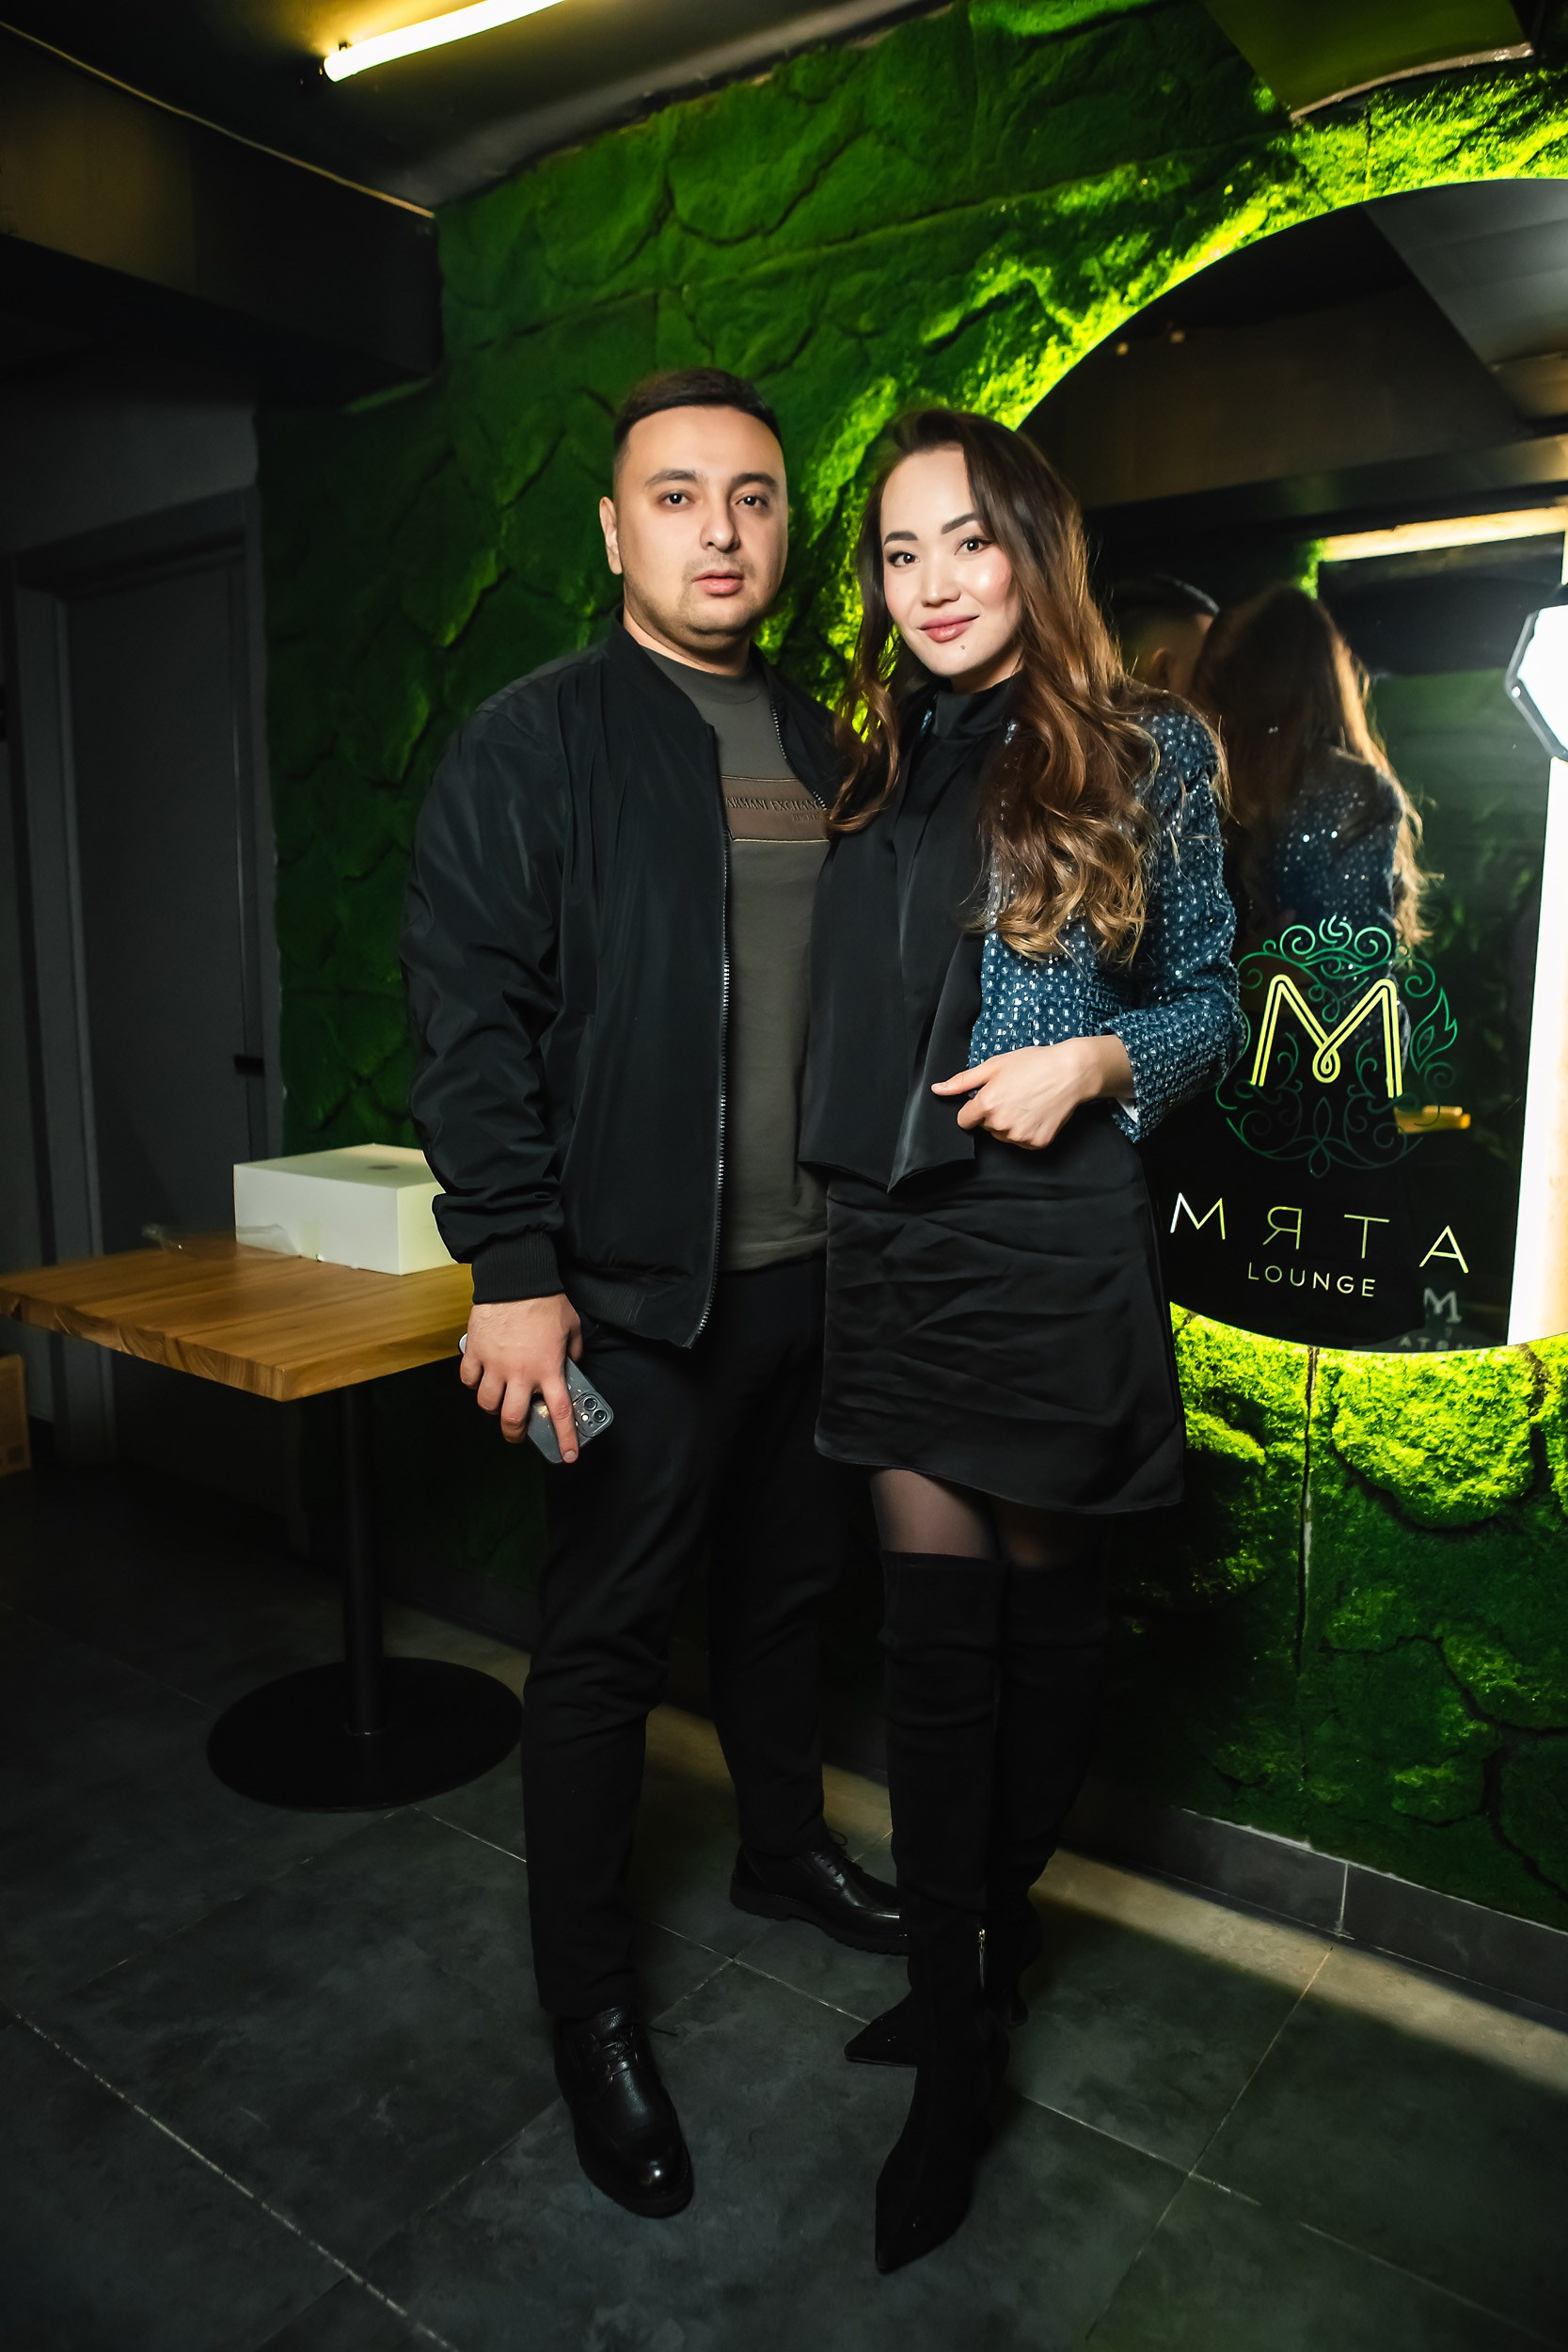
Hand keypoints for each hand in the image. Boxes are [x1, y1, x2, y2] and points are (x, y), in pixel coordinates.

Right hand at [461, 1294, 583, 1459]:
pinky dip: (472, 1382)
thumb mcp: (572, 1326)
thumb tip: (571, 1362)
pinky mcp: (475, 1352)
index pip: (559, 1412)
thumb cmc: (545, 1300)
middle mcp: (520, 1373)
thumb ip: (574, 1350)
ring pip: (486, 1403)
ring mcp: (494, 1365)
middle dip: (515, 1433)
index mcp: (548, 1369)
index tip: (567, 1455)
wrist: (516, 1279)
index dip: (565, 1438)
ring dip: (493, 1407)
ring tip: (498, 1401)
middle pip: (512, 1419)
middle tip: (518, 1433)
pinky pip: (467, 1378)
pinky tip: (479, 1377)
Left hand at [931, 1037, 1132, 1150]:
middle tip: (1014, 1094)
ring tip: (1027, 1102)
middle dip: (993, 1114)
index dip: (973, 1109)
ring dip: (1009, 1124)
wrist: (1071, 1072)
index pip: (964, 1121)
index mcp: (986, 1105)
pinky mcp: (1036, 1143)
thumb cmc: (1033, 1064)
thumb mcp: (994, 1066)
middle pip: (985, 1127)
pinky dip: (1027, 1131)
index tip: (988, 1099)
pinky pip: (1022, 1142)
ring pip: (1003, 1136)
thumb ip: (962, 1081)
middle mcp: (1001, 1124)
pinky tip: (1037, 1113)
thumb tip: (937, 1090)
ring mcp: (1019, 1136)